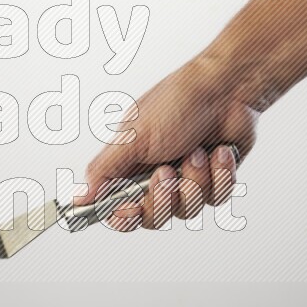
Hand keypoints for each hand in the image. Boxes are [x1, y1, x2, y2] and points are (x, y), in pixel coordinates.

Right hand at [80, 57, 257, 230]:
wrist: (226, 89)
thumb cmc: (177, 102)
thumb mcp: (133, 136)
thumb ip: (105, 170)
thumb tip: (79, 196)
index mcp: (130, 165)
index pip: (116, 207)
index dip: (123, 216)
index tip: (132, 209)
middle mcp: (156, 176)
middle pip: (152, 217)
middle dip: (163, 197)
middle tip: (168, 171)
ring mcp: (186, 180)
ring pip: (187, 210)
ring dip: (194, 179)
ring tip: (197, 151)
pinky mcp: (214, 179)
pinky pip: (216, 198)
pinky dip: (219, 175)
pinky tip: (218, 151)